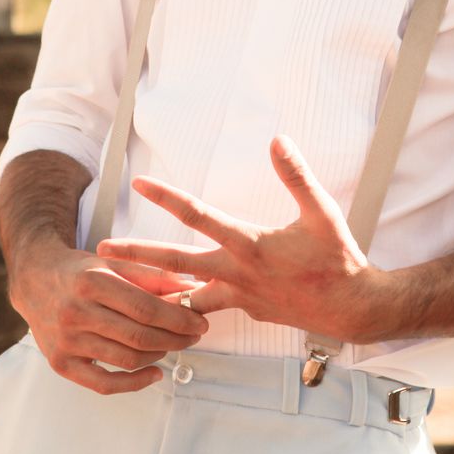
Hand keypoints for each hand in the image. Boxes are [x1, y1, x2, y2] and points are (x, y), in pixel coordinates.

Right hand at [9, 236, 209, 396]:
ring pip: (126, 359)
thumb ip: (154, 277)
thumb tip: (192, 291)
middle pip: (139, 336)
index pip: (145, 308)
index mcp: (91, 282)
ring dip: (159, 355)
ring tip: (175, 346)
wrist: (35, 280)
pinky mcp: (60, 364)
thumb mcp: (114, 263)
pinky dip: (134, 383)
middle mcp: (76, 312)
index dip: (178, 319)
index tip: (200, 322)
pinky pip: (104, 384)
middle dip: (175, 339)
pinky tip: (154, 372)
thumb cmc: (81, 271)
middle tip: (194, 336)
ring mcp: (66, 342)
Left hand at [96, 135, 384, 342]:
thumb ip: (297, 176)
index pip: (198, 216)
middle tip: (100, 252)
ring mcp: (238, 296)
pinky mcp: (246, 309)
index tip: (138, 182)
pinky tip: (171, 308)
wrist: (352, 308)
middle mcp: (236, 273)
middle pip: (174, 264)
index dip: (166, 197)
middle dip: (136, 257)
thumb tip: (279, 140)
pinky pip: (206, 312)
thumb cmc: (338, 258)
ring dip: (154, 292)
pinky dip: (186, 310)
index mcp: (249, 245)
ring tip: (122, 289)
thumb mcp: (322, 212)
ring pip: (185, 297)